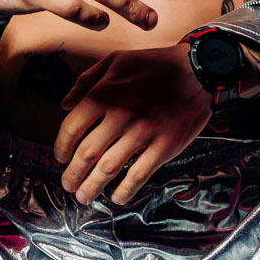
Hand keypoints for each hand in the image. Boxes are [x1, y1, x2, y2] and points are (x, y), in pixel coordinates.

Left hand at [54, 45, 212, 204]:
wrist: (199, 71)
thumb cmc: (155, 65)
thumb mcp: (116, 61)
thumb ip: (86, 81)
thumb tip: (64, 105)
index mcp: (104, 94)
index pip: (72, 128)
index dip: (61, 148)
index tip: (61, 158)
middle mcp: (120, 116)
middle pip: (87, 154)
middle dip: (73, 174)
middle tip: (68, 185)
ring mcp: (143, 133)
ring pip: (109, 169)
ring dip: (92, 186)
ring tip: (84, 196)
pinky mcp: (164, 147)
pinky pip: (139, 175)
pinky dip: (125, 190)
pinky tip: (117, 198)